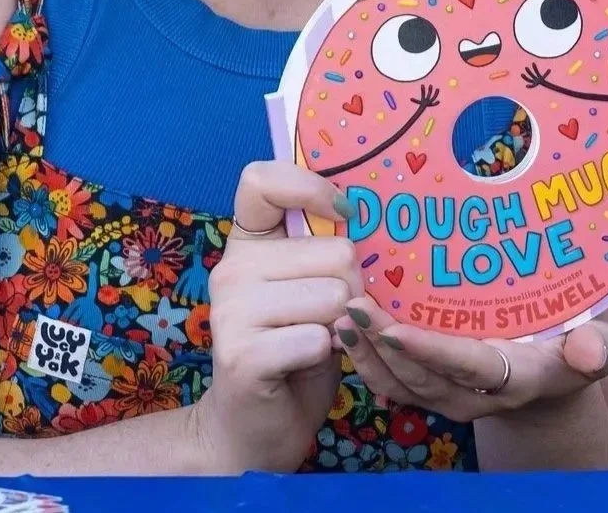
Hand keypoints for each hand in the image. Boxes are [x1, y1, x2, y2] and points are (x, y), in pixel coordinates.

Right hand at [187, 161, 359, 473]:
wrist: (254, 427)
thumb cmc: (296, 347)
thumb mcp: (311, 287)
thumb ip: (327, 250)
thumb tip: (377, 222)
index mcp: (247, 242)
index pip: (261, 179)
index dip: (310, 186)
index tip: (343, 212)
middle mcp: (232, 268)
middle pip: (334, 251)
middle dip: (354, 289)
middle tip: (336, 317)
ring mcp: (231, 311)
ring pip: (334, 297)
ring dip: (344, 326)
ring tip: (321, 342)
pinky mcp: (243, 354)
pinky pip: (319, 339)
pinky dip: (328, 356)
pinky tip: (307, 365)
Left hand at [331, 294, 607, 423]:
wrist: (550, 380)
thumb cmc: (571, 350)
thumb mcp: (596, 347)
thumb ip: (597, 348)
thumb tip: (594, 348)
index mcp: (511, 379)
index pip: (465, 366)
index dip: (429, 350)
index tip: (393, 328)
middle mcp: (471, 394)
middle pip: (419, 375)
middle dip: (382, 344)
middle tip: (350, 305)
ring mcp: (445, 394)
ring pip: (397, 381)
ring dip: (365, 351)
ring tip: (340, 314)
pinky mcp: (427, 386)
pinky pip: (389, 380)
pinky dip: (363, 356)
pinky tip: (343, 327)